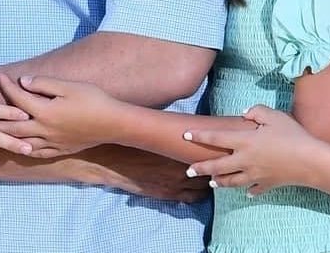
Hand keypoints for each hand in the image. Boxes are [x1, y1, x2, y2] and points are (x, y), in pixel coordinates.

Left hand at [0, 74, 120, 157]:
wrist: (114, 123)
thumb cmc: (93, 100)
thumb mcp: (69, 86)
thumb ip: (44, 84)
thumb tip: (22, 82)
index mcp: (44, 111)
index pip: (18, 98)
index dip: (6, 86)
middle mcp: (43, 130)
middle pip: (11, 126)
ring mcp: (51, 143)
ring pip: (20, 142)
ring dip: (3, 138)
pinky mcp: (59, 150)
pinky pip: (35, 152)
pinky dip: (23, 148)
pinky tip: (19, 146)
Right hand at [75, 144, 210, 202]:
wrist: (112, 161)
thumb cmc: (132, 143)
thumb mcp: (154, 135)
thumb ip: (172, 135)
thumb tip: (187, 132)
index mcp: (177, 150)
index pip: (207, 153)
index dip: (214, 152)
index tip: (217, 148)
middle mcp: (180, 168)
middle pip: (209, 171)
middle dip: (213, 167)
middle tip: (216, 162)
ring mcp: (174, 183)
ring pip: (204, 187)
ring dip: (207, 181)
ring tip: (208, 175)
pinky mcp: (167, 194)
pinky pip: (191, 198)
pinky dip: (197, 194)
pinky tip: (196, 188)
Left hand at [183, 105, 318, 191]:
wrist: (310, 161)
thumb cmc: (292, 135)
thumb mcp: (273, 116)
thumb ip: (256, 111)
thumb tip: (244, 114)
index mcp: (245, 141)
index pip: (216, 138)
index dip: (199, 136)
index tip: (185, 135)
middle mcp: (246, 160)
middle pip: (217, 166)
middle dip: (201, 168)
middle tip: (189, 170)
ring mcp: (255, 175)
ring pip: (232, 181)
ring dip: (220, 181)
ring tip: (212, 182)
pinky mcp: (267, 184)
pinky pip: (254, 189)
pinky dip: (248, 190)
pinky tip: (246, 191)